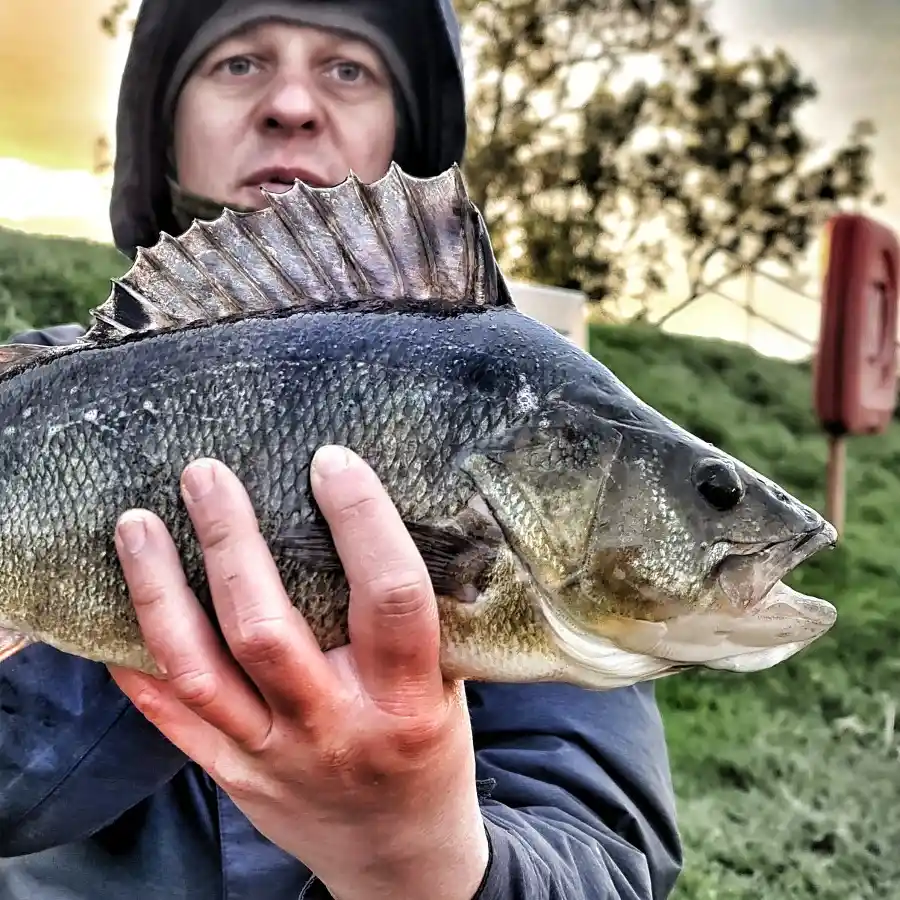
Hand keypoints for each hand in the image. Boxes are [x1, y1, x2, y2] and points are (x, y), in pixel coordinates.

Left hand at [108, 447, 489, 899]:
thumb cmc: (430, 753)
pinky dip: (136, 664)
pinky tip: (111, 614)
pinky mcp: (233, 777)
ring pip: (200, 668)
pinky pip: (171, 719)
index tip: (331, 461)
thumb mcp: (447, 685)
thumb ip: (412, 620)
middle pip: (266, 628)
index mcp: (407, 699)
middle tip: (205, 474)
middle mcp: (335, 727)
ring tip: (137, 524)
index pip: (391, 597)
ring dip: (160, 591)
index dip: (362, 521)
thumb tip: (379, 520)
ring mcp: (273, 757)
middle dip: (231, 542)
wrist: (400, 859)